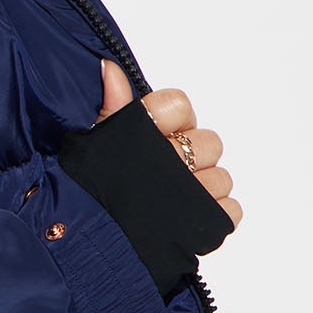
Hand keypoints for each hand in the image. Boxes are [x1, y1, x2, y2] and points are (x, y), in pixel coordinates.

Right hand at [96, 58, 241, 230]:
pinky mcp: (204, 226)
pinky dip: (215, 215)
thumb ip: (109, 104)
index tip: (160, 134)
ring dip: (203, 188)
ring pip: (222, 178)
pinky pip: (230, 210)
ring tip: (175, 201)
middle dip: (191, 156)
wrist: (82, 244)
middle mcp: (170, 162)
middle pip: (209, 142)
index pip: (179, 105)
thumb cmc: (82, 193)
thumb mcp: (89, 143)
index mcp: (142, 135)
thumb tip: (110, 67)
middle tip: (166, 172)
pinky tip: (189, 218)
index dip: (173, 119)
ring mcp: (190, 195)